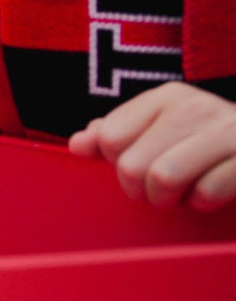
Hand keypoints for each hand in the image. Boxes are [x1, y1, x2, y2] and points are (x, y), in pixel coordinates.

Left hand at [68, 82, 235, 210]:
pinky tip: (212, 194)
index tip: (142, 166)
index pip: (110, 139)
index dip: (118, 165)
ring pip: (163, 179)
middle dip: (143, 190)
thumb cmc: (208, 146)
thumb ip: (117, 135)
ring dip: (171, 199)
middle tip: (163, 190)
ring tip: (184, 194)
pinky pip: (206, 193)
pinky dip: (203, 203)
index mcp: (167, 97)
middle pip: (131, 165)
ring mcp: (227, 131)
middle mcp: (196, 107)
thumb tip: (78, 144)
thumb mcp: (162, 132)